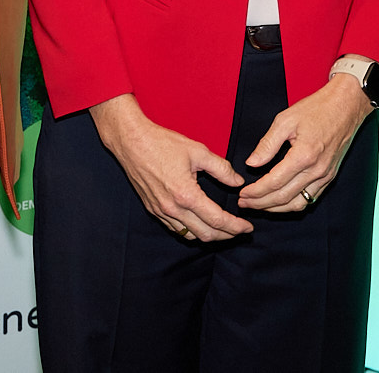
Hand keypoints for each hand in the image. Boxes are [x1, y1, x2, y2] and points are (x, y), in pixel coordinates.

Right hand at [89, 94, 252, 242]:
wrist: (131, 142)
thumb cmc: (163, 143)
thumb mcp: (198, 151)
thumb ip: (221, 169)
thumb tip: (238, 182)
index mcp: (186, 195)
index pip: (217, 220)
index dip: (236, 227)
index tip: (248, 227)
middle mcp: (173, 209)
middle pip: (206, 234)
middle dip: (226, 236)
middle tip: (239, 230)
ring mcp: (161, 211)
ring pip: (190, 235)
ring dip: (209, 236)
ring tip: (222, 229)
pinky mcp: (152, 209)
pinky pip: (175, 229)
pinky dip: (191, 231)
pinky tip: (199, 223)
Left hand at [237, 74, 372, 212]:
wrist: (346, 106)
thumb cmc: (317, 109)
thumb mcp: (285, 120)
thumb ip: (267, 144)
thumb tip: (252, 163)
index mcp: (304, 155)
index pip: (274, 183)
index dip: (255, 192)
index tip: (243, 193)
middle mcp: (316, 170)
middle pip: (283, 197)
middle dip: (260, 203)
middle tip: (244, 203)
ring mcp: (325, 176)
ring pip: (297, 203)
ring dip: (275, 208)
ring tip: (259, 206)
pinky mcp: (330, 176)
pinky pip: (310, 198)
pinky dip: (292, 204)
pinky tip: (280, 202)